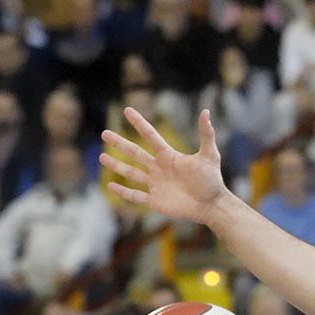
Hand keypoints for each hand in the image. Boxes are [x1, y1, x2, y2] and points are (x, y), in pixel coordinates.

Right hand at [100, 108, 229, 224]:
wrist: (213, 205)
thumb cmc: (213, 180)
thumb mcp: (209, 155)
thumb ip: (206, 134)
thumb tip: (206, 112)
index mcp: (169, 156)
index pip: (150, 136)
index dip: (139, 123)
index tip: (127, 110)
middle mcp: (159, 168)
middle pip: (135, 153)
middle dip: (119, 143)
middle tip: (104, 133)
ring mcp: (156, 185)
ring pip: (131, 173)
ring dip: (116, 165)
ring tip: (102, 157)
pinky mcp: (155, 201)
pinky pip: (135, 196)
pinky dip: (123, 192)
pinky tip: (110, 186)